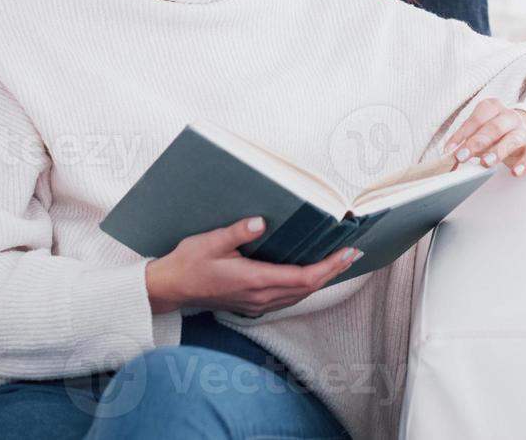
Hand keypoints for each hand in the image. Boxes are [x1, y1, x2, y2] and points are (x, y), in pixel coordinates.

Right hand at [144, 216, 362, 316]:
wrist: (171, 289)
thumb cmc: (189, 263)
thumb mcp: (210, 242)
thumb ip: (237, 233)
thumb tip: (261, 222)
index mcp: (254, 280)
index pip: (303, 277)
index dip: (328, 266)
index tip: (346, 252)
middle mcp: (261, 296)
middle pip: (308, 288)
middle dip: (333, 270)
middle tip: (354, 253)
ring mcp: (258, 303)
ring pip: (300, 295)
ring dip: (323, 279)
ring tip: (340, 262)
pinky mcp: (254, 303)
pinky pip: (289, 297)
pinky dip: (307, 285)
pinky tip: (313, 274)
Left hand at [442, 99, 525, 177]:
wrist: (523, 132)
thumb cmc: (495, 132)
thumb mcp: (479, 131)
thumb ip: (464, 140)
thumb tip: (449, 154)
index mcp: (492, 108)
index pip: (476, 119)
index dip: (462, 134)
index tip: (449, 150)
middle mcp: (509, 117)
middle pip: (493, 128)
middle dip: (477, 142)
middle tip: (462, 156)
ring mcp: (522, 131)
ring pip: (512, 140)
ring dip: (498, 151)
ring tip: (486, 163)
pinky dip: (523, 164)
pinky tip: (515, 172)